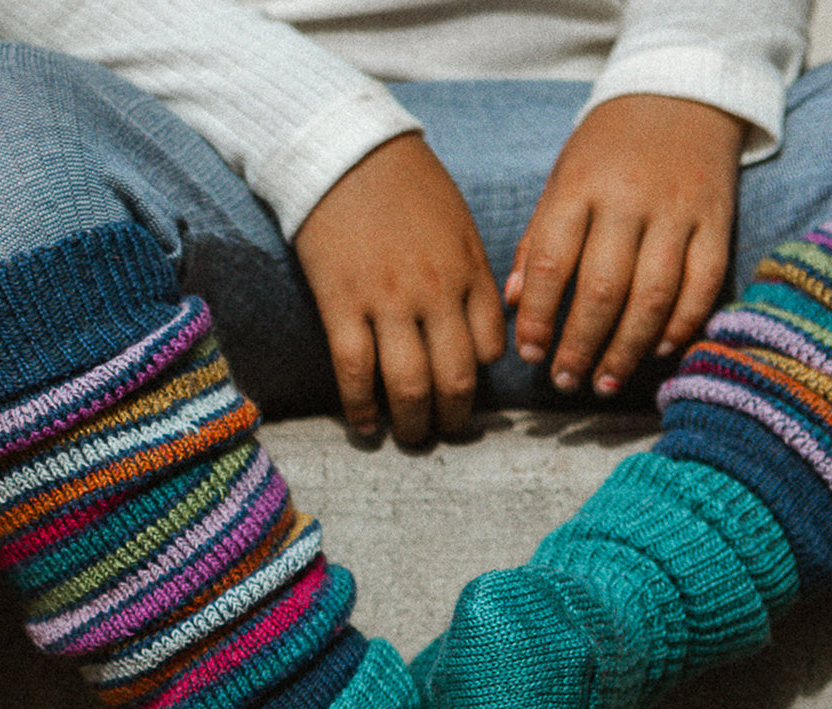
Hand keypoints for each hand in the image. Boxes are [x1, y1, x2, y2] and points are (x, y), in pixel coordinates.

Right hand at [294, 133, 504, 442]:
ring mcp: (388, 301)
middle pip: (455, 378)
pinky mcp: (342, 303)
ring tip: (410, 437)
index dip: (481, 379)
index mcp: (469, 273)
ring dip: (412, 422)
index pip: (489, 349)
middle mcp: (435, 293)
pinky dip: (362, 406)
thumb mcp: (459, 223)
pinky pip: (356, 370)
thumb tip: (481, 331)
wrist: (343, 147)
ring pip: (409, 384)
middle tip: (444, 432)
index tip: (468, 392)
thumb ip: (474, 276)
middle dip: (453, 417)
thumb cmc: (405, 182)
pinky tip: (366, 424)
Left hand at [506, 95, 745, 395]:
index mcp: (579, 187)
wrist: (683, 93)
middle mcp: (629, 199)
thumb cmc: (607, 150)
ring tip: (606, 383)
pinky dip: (681, 325)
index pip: (552, 263)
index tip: (531, 355)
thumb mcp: (561, 181)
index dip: (539, 318)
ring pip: (653, 296)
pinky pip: (702, 285)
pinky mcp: (718, 221)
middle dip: (581, 346)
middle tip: (566, 382)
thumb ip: (537, 241)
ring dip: (627, 350)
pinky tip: (658, 352)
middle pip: (603, 289)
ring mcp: (678, 211)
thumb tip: (515, 303)